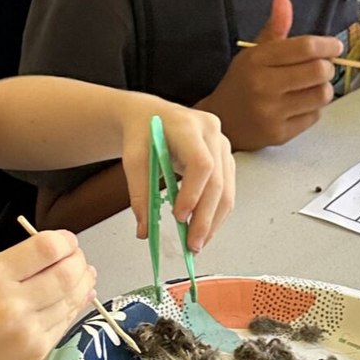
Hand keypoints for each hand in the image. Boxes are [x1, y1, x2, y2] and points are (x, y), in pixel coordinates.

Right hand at [0, 232, 94, 359]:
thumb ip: (11, 264)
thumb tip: (50, 253)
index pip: (47, 249)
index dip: (65, 240)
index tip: (66, 240)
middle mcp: (13, 305)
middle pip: (68, 272)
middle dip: (78, 259)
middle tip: (77, 255)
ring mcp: (28, 332)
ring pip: (73, 298)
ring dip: (82, 282)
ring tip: (83, 273)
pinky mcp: (36, 353)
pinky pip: (66, 322)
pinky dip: (74, 306)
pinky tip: (75, 297)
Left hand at [118, 98, 233, 251]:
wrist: (150, 115)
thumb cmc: (141, 133)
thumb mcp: (133, 159)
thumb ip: (140, 194)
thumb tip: (145, 231)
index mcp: (188, 126)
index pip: (201, 163)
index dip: (193, 193)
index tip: (179, 218)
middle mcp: (212, 133)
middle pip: (217, 181)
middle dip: (205, 217)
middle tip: (192, 245)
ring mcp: (222, 146)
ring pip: (227, 190)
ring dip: (213, 221)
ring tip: (197, 244)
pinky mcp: (225, 159)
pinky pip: (226, 191)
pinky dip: (215, 214)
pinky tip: (203, 230)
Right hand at [198, 0, 341, 153]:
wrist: (220, 121)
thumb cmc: (240, 83)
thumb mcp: (252, 54)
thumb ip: (273, 29)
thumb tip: (284, 0)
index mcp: (257, 61)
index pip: (305, 48)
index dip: (327, 45)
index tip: (334, 47)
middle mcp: (264, 86)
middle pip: (319, 71)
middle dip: (327, 67)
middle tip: (321, 68)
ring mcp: (272, 113)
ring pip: (321, 95)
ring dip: (323, 89)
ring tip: (311, 87)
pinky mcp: (279, 134)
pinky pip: (314, 117)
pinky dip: (313, 109)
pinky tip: (299, 106)